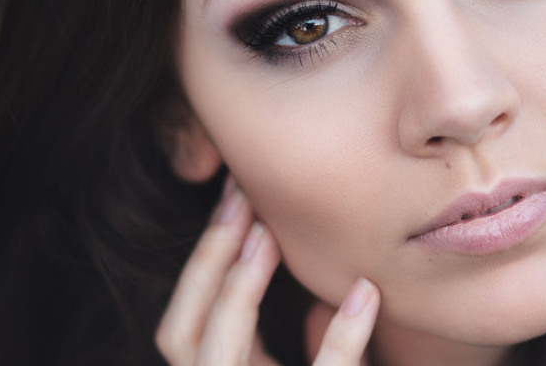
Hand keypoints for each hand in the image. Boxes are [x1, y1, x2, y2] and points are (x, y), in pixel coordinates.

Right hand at [156, 177, 380, 364]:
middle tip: (241, 198)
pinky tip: (366, 291)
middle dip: (207, 262)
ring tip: (269, 234)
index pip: (184, 324)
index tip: (235, 197)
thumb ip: (318, 349)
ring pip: (217, 359)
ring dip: (239, 290)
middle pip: (180, 333)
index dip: (204, 263)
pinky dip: (342, 336)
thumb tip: (319, 308)